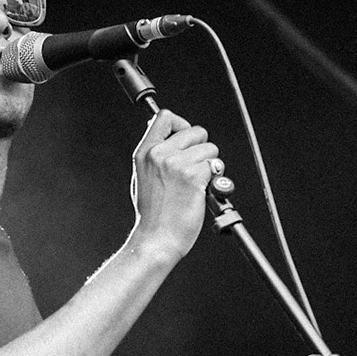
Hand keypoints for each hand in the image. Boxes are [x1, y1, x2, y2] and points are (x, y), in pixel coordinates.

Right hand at [129, 108, 218, 262]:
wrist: (157, 238)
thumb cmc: (153, 213)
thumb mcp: (142, 176)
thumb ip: (155, 154)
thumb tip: (170, 135)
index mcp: (145, 152)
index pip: (165, 117)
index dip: (182, 124)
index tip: (186, 139)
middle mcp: (159, 154)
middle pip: (196, 131)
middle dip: (201, 148)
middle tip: (195, 168)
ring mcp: (176, 164)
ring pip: (210, 149)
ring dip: (209, 165)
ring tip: (195, 183)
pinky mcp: (193, 177)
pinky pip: (214, 167)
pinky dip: (212, 180)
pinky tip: (199, 192)